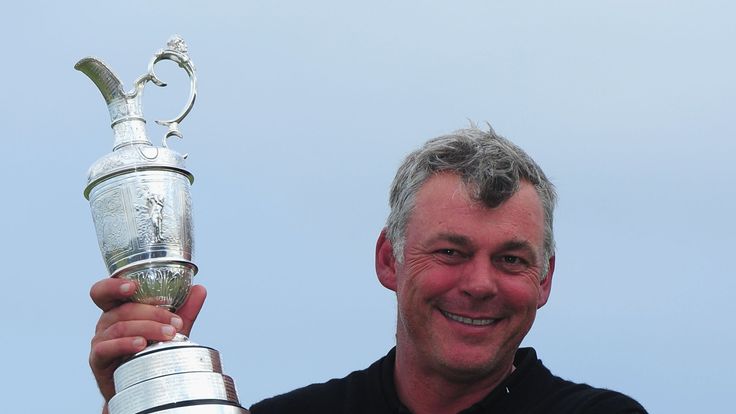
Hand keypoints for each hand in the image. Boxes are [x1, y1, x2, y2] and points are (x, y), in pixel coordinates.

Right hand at [88, 277, 205, 402]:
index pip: (106, 291)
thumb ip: (184, 310)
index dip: (115, 285)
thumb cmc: (151, 353)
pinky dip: (125, 344)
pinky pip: (107, 348)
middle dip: (152, 313)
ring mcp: (100, 340)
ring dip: (147, 328)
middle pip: (122, 309)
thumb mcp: (169, 330)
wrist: (140, 388)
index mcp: (119, 309)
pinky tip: (141, 345)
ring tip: (168, 335)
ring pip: (120, 327)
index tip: (134, 286)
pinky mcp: (98, 360)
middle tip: (175, 323)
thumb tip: (199, 289)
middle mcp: (106, 322)